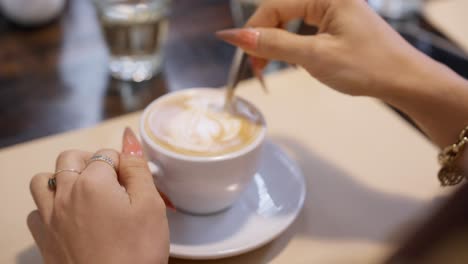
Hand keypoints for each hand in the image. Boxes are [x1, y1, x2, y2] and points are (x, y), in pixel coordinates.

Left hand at [27, 128, 168, 263]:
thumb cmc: (137, 252)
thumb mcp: (150, 205)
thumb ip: (137, 167)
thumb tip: (129, 136)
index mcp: (92, 182)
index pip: (107, 153)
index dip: (125, 166)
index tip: (135, 184)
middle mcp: (64, 194)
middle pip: (70, 158)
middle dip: (92, 162)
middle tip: (114, 184)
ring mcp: (49, 217)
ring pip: (44, 180)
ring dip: (63, 178)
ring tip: (86, 194)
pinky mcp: (44, 239)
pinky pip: (36, 211)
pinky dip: (49, 206)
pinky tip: (69, 218)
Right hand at [216, 0, 435, 98]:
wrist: (405, 81)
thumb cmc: (367, 67)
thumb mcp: (315, 56)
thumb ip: (274, 44)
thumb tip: (236, 35)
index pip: (275, 5)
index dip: (252, 28)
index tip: (236, 50)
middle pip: (283, 11)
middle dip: (264, 37)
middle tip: (257, 67)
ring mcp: (337, 9)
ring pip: (293, 21)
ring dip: (278, 43)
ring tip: (270, 67)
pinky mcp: (340, 23)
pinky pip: (306, 28)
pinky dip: (294, 44)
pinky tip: (293, 60)